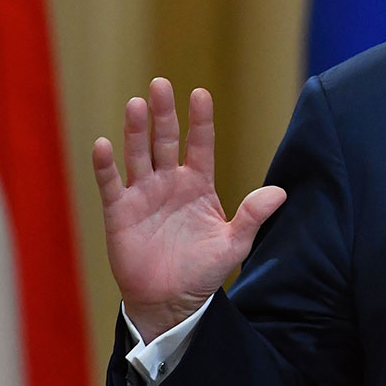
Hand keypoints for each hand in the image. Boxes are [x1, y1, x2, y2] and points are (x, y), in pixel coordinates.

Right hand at [93, 78, 285, 342]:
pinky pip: (111, 184)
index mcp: (199, 184)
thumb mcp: (234, 244)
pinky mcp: (120, 212)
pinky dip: (106, 165)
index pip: (200, 144)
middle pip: (165, 140)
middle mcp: (170, 182)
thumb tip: (281, 192)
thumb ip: (253, 216)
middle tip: (159, 84)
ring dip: (136, 130)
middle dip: (163, 113)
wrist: (171, 301)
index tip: (199, 93)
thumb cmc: (203, 271)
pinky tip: (105, 144)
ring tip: (136, 104)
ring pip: (138, 154)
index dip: (200, 120)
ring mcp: (144, 194)